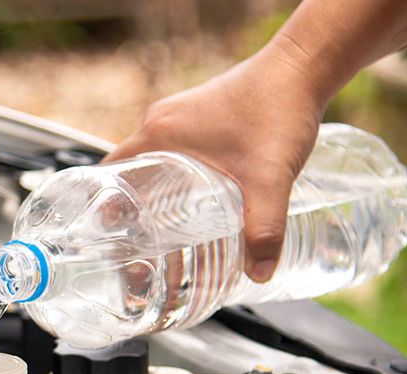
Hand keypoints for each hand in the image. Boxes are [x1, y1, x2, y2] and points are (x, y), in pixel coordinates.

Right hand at [105, 42, 326, 281]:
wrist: (303, 68)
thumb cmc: (279, 108)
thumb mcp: (269, 178)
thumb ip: (265, 228)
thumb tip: (260, 273)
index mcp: (160, 134)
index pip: (109, 172)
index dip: (103, 206)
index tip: (108, 236)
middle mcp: (163, 122)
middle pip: (129, 172)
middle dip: (129, 209)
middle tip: (137, 244)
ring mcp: (182, 116)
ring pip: (153, 162)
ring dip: (153, 193)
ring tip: (163, 230)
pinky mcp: (202, 116)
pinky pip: (174, 151)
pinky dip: (174, 176)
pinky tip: (194, 200)